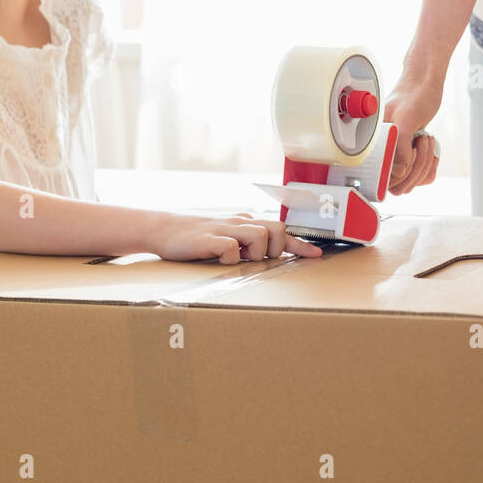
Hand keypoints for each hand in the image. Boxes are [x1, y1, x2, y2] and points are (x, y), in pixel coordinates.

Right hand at [150, 211, 322, 263]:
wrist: (165, 230)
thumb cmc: (199, 237)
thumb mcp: (227, 236)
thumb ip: (247, 241)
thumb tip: (269, 253)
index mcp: (247, 223)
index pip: (280, 230)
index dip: (300, 244)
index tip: (316, 255)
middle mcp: (240, 223)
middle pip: (276, 228)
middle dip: (276, 248)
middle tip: (259, 259)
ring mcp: (225, 229)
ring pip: (260, 236)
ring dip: (255, 253)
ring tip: (239, 259)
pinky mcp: (209, 239)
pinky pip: (231, 248)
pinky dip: (230, 257)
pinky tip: (220, 259)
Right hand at [383, 70, 442, 194]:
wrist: (423, 85)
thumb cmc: (413, 95)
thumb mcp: (405, 118)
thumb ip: (399, 146)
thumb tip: (398, 170)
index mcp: (374, 146)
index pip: (385, 180)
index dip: (401, 173)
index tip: (411, 153)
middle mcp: (383, 154)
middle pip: (400, 184)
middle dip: (417, 165)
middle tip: (420, 140)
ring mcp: (397, 157)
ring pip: (412, 181)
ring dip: (425, 162)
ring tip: (424, 140)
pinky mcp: (410, 156)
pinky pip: (421, 176)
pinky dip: (430, 166)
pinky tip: (430, 150)